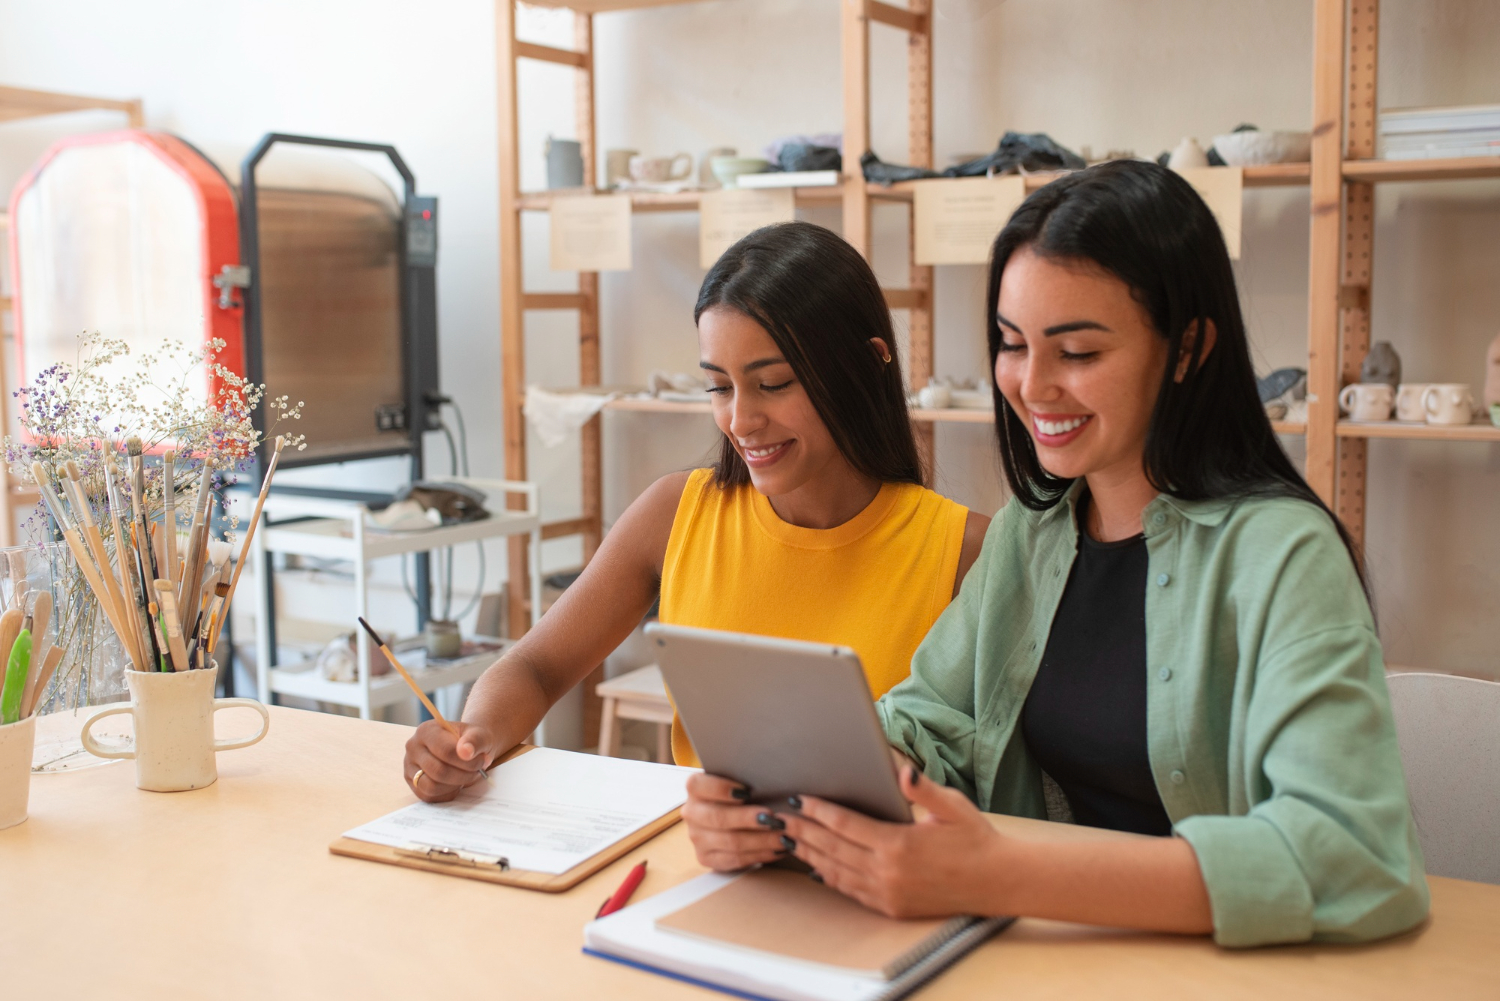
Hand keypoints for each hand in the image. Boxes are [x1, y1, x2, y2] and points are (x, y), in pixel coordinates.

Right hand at [403, 719, 498, 801]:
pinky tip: (456, 783)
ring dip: (455, 785)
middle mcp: (413, 747)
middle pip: (438, 771)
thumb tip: (466, 752)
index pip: (446, 751)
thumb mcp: (479, 735)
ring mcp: (410, 767)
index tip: (483, 761)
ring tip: (466, 776)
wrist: (465, 748)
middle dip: (464, 775)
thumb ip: (475, 740)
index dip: (468, 761)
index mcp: (426, 730)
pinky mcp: (413, 784)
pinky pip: (429, 796)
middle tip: (478, 771)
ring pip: (431, 786)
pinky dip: (447, 793)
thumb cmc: (471, 741)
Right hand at [682, 773, 789, 871]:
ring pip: (730, 842)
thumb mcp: (739, 780)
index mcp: (695, 788)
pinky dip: (759, 855)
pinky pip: (735, 860)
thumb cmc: (742, 793)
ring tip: (783, 836)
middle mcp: (691, 812)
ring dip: (761, 841)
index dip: (722, 789)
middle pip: (718, 818)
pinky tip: (776, 850)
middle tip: (773, 819)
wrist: (731, 815)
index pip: (699, 785)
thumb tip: (770, 780)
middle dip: (748, 819)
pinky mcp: (706, 858)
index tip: (747, 791)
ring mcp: (697, 838)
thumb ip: (747, 779)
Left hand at [780, 766, 1007, 918]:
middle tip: (779, 816)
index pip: (845, 825)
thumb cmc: (976, 839)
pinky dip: (829, 876)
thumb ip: (922, 789)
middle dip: (803, 829)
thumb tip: (901, 769)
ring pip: (836, 871)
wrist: (998, 882)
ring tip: (788, 837)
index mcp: (899, 844)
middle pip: (832, 848)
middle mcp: (887, 872)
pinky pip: (851, 890)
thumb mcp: (952, 806)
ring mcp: (887, 893)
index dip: (818, 811)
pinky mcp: (891, 907)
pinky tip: (816, 865)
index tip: (799, 798)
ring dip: (809, 853)